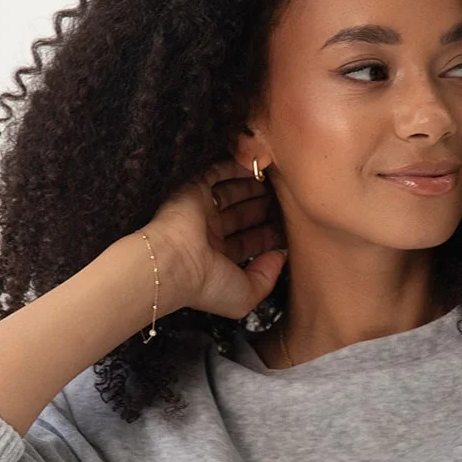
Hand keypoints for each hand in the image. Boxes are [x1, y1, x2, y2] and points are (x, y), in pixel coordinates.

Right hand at [147, 146, 288, 320]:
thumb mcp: (247, 295)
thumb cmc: (207, 284)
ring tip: (276, 182)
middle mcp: (210, 234)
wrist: (174, 263)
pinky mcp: (195, 190)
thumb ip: (268, 277)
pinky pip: (217, 173)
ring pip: (232, 194)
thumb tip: (280, 255)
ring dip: (253, 188)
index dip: (268, 235)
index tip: (287, 228)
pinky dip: (235, 168)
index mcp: (219, 259)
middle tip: (285, 200)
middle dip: (263, 208)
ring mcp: (202, 211)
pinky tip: (257, 166)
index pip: (248, 243)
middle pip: (242, 215)